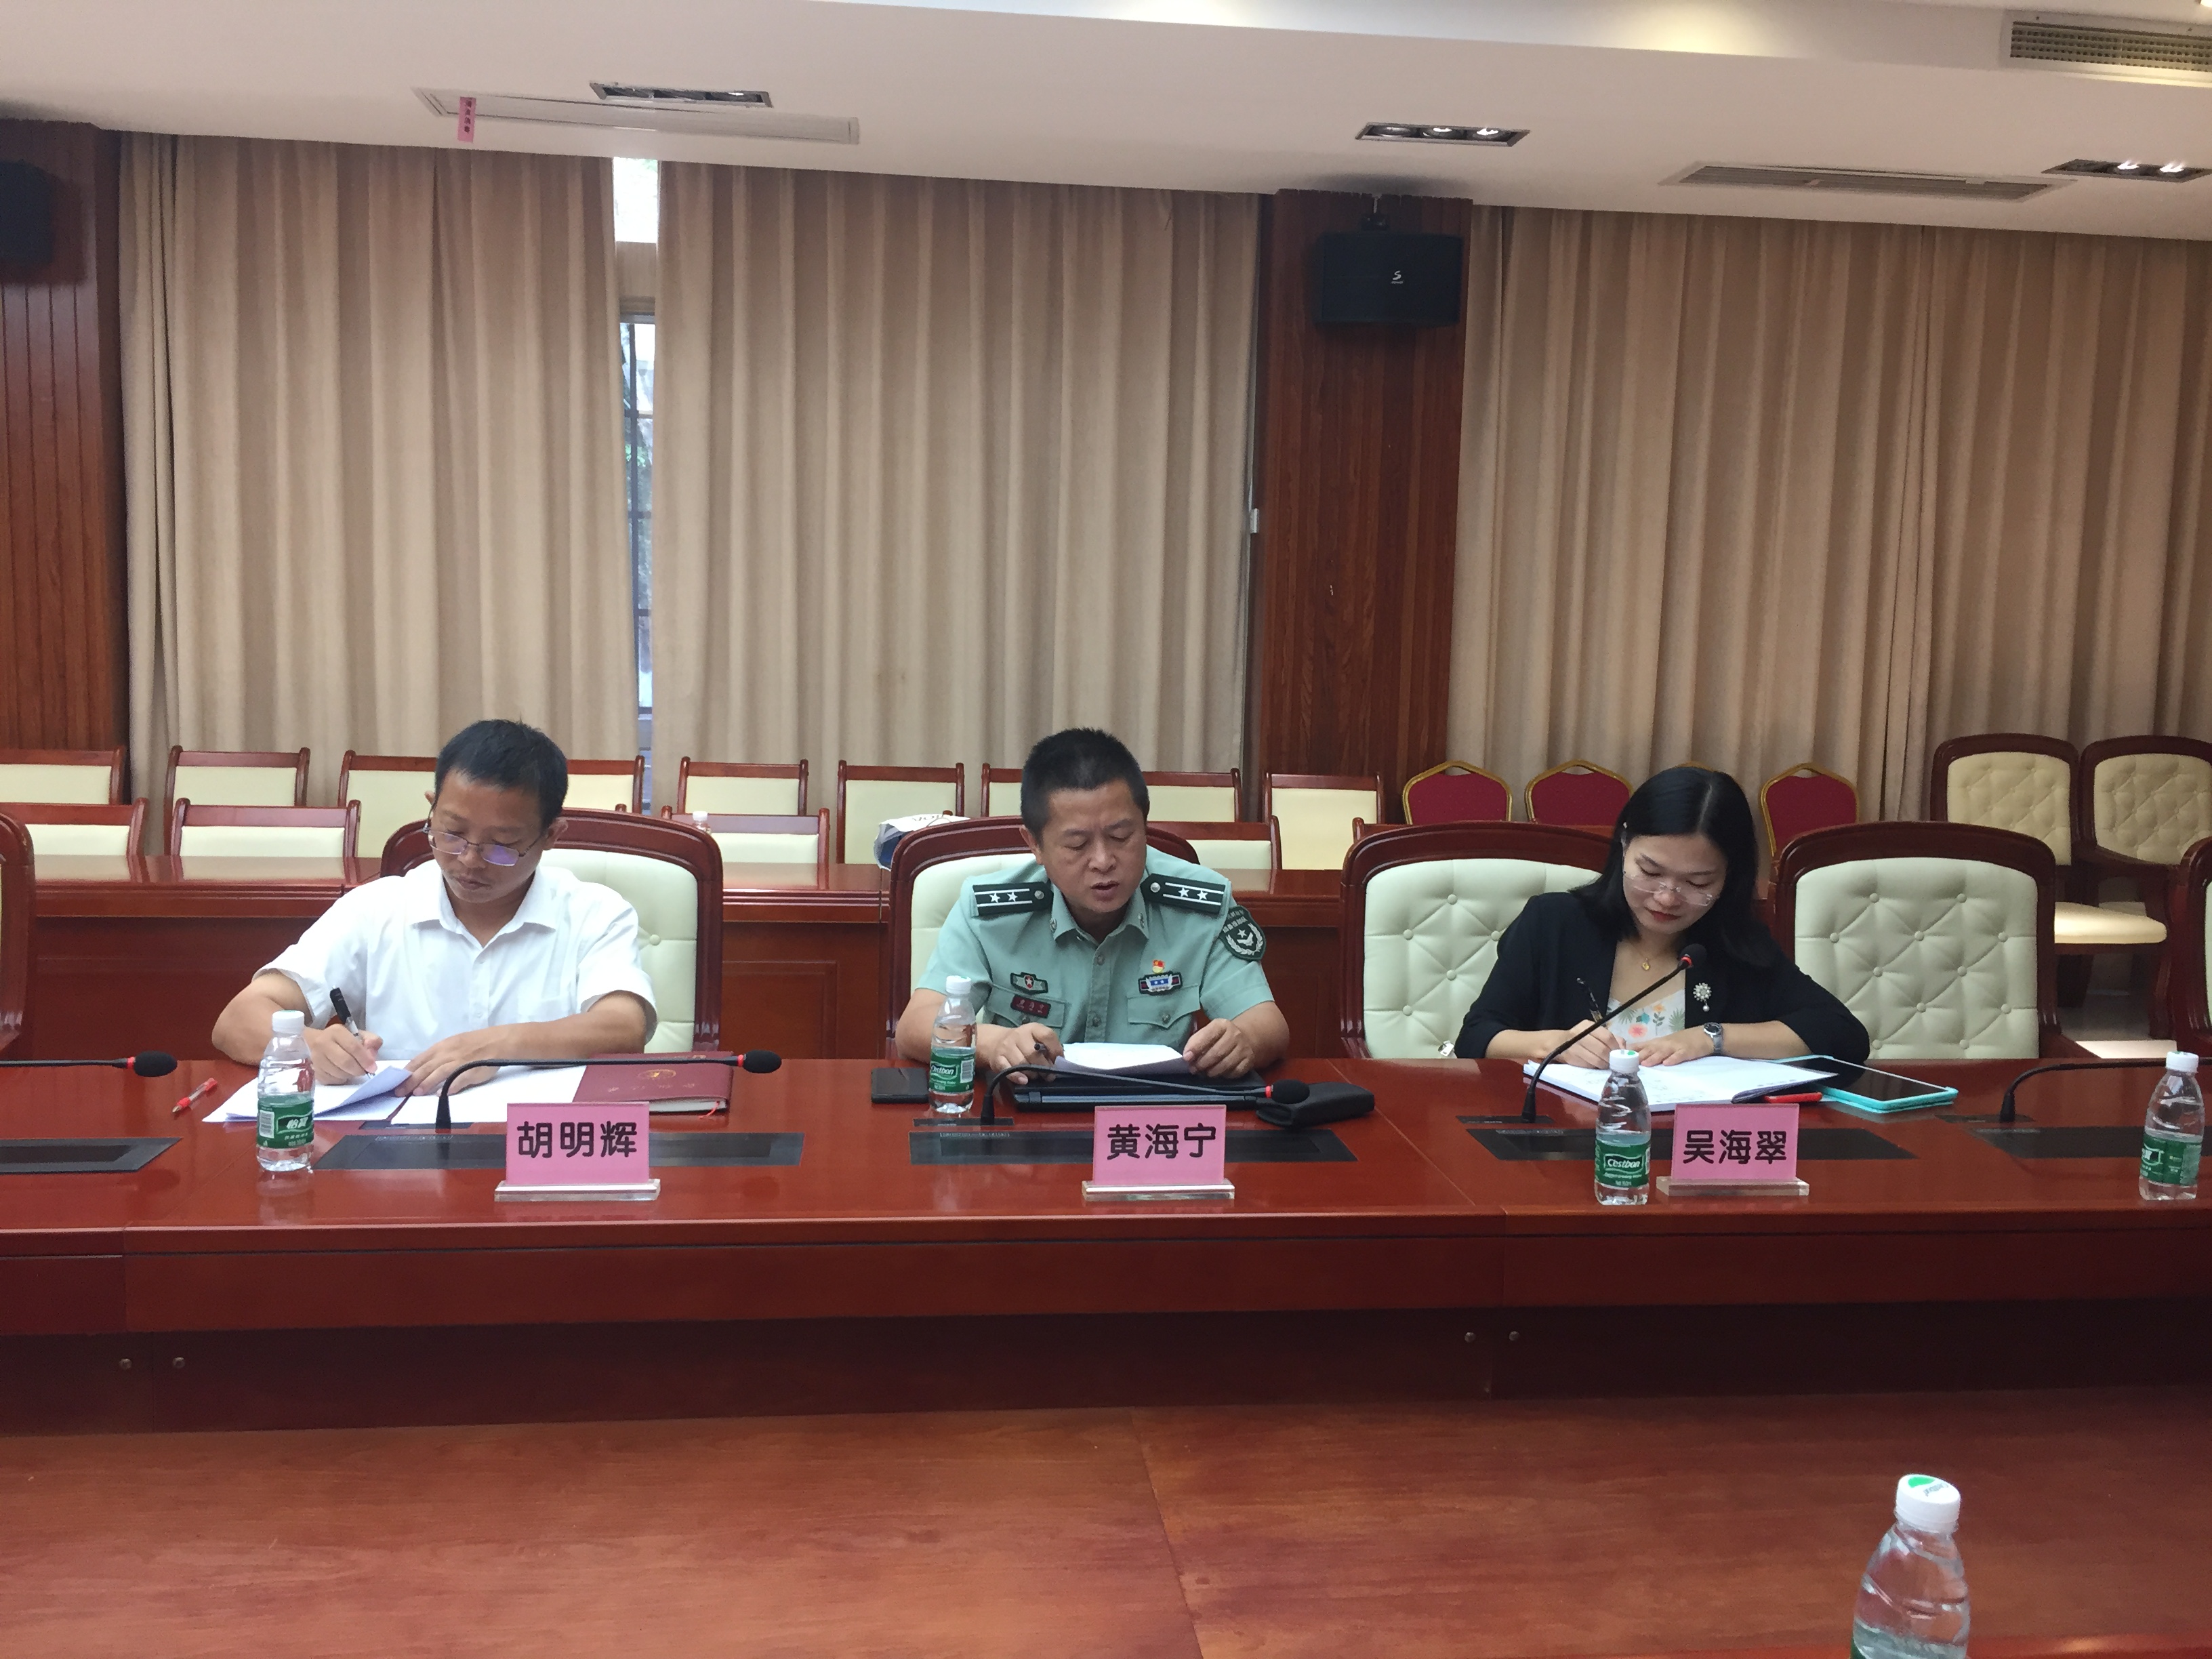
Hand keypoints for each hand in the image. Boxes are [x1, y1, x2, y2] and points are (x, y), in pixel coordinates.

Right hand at [306, 1023, 382, 1084]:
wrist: (316, 1041)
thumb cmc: (342, 1039)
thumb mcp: (358, 1034)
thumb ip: (371, 1039)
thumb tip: (372, 1050)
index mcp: (336, 1032)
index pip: (353, 1047)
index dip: (365, 1059)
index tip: (372, 1067)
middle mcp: (323, 1043)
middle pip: (344, 1062)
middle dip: (358, 1069)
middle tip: (364, 1071)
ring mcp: (316, 1057)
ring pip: (337, 1073)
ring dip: (349, 1075)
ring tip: (353, 1071)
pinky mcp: (313, 1069)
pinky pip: (330, 1080)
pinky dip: (340, 1079)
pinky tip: (342, 1073)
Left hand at [396, 1027, 514, 1096]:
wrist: (499, 1041)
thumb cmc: (475, 1044)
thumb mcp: (453, 1045)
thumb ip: (439, 1057)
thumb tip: (423, 1071)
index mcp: (442, 1047)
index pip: (420, 1059)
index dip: (407, 1071)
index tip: (396, 1082)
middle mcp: (449, 1053)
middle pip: (426, 1067)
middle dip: (411, 1080)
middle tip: (400, 1092)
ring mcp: (461, 1061)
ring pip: (440, 1072)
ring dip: (427, 1083)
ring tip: (417, 1094)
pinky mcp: (473, 1070)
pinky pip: (460, 1079)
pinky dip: (451, 1086)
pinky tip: (442, 1095)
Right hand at [976, 1022, 1061, 1078]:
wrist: (995, 1042)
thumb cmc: (1023, 1043)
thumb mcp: (1036, 1039)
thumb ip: (1048, 1049)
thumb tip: (1059, 1062)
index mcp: (1032, 1028)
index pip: (1047, 1035)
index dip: (1055, 1050)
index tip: (1058, 1061)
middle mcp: (1019, 1035)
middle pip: (1033, 1053)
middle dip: (1043, 1067)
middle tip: (1048, 1075)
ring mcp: (1007, 1046)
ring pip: (1021, 1063)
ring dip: (1032, 1073)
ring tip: (1036, 1077)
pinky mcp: (998, 1058)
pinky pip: (1008, 1070)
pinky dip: (1017, 1077)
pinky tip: (1024, 1081)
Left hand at [1184, 1015, 1254, 1076]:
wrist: (1245, 1038)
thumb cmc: (1219, 1038)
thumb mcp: (1207, 1032)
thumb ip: (1196, 1042)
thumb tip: (1187, 1057)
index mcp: (1221, 1025)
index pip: (1208, 1035)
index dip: (1196, 1047)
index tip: (1186, 1058)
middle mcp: (1235, 1035)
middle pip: (1217, 1053)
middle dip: (1202, 1063)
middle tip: (1194, 1069)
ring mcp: (1243, 1048)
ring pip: (1226, 1064)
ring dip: (1212, 1072)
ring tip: (1204, 1072)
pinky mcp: (1249, 1061)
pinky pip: (1235, 1072)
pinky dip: (1224, 1075)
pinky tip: (1219, 1074)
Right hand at [1532, 1027, 1614, 1068]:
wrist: (1557, 1044)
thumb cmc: (1582, 1039)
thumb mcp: (1596, 1034)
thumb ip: (1612, 1039)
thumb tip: (1624, 1049)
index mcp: (1588, 1026)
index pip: (1607, 1036)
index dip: (1615, 1047)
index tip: (1620, 1054)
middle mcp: (1580, 1034)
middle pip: (1602, 1049)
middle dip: (1611, 1058)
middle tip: (1614, 1062)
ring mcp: (1574, 1046)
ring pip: (1596, 1059)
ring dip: (1604, 1065)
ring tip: (1606, 1065)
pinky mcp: (1571, 1057)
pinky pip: (1588, 1065)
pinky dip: (1595, 1067)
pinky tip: (1596, 1066)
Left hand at [1635, 1026, 1717, 1065]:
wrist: (1703, 1035)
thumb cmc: (1681, 1041)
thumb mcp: (1663, 1043)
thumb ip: (1650, 1049)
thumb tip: (1632, 1056)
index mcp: (1657, 1043)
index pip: (1640, 1046)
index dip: (1630, 1051)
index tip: (1618, 1057)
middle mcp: (1663, 1044)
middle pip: (1649, 1049)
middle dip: (1638, 1056)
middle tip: (1628, 1063)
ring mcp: (1675, 1047)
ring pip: (1662, 1052)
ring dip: (1653, 1058)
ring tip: (1645, 1064)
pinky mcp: (1686, 1051)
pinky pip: (1679, 1055)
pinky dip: (1673, 1059)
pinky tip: (1667, 1063)